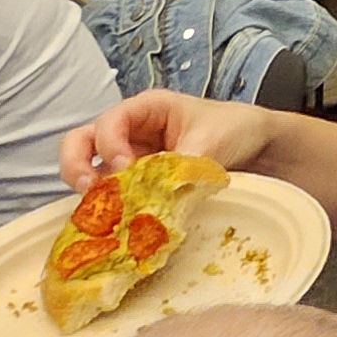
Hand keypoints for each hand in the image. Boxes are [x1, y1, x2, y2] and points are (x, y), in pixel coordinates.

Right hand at [59, 91, 279, 193]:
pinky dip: (112, 210)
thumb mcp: (212, 140)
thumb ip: (183, 164)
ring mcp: (132, 160)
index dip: (110, 144)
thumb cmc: (235, 128)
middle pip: (82, 142)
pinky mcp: (139, 187)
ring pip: (92, 171)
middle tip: (89, 191)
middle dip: (77, 165)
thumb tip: (158, 196)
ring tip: (99, 214)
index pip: (110, 121)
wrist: (259, 148)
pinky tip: (119, 227)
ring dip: (91, 192)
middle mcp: (131, 133)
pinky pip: (115, 196)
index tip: (126, 168)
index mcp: (147, 108)